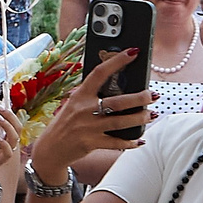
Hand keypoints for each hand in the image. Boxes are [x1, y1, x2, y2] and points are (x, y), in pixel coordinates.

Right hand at [23, 51, 152, 182]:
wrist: (50, 149)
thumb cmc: (65, 124)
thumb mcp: (73, 104)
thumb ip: (91, 96)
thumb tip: (118, 86)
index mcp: (80, 95)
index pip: (100, 73)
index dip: (117, 61)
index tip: (133, 53)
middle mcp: (84, 110)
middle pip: (117, 102)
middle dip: (139, 98)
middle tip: (152, 94)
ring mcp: (88, 128)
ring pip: (120, 122)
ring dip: (140, 118)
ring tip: (151, 114)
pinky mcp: (91, 143)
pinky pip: (116, 143)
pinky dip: (130, 142)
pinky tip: (140, 140)